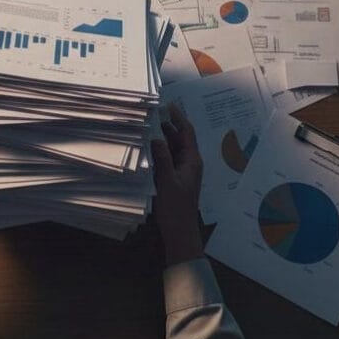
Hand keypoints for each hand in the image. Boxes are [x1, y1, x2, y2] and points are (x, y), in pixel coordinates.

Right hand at [151, 102, 204, 265]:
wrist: (180, 232)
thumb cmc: (176, 208)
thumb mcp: (167, 181)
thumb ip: (162, 158)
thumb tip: (155, 138)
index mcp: (192, 161)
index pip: (187, 133)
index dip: (179, 118)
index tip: (168, 106)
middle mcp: (189, 164)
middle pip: (180, 139)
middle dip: (167, 127)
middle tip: (151, 115)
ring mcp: (182, 172)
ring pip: (173, 149)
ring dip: (162, 140)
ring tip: (146, 128)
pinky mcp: (175, 179)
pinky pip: (168, 160)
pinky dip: (159, 153)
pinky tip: (146, 150)